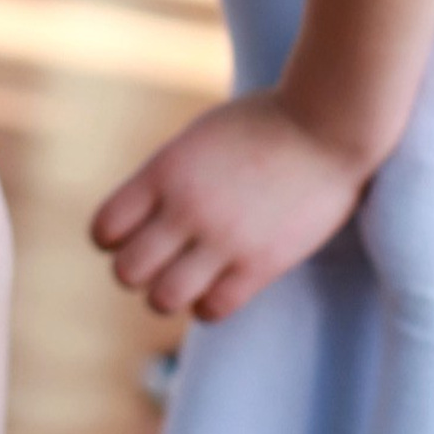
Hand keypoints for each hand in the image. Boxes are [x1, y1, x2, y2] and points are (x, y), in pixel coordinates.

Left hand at [90, 92, 374, 321]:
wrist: (328, 123)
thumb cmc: (264, 124)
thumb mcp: (199, 138)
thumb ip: (167, 177)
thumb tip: (141, 221)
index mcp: (164, 170)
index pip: (104, 228)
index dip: (112, 238)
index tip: (134, 233)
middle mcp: (185, 206)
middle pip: (126, 272)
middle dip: (137, 271)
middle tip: (161, 259)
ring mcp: (223, 238)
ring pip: (162, 300)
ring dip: (169, 293)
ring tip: (188, 277)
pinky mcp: (260, 264)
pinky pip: (211, 310)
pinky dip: (207, 304)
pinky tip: (219, 284)